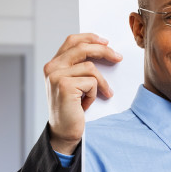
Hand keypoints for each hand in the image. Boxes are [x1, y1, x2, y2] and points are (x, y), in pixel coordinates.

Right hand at [44, 34, 122, 153]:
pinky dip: (94, 94)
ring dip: (100, 84)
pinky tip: (86, 105)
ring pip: (90, 68)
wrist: (64, 133)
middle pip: (82, 48)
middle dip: (104, 51)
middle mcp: (51, 67)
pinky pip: (91, 82)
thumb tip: (102, 51)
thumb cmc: (72, 111)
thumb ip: (79, 68)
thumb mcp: (75, 85)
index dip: (90, 38)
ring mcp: (56, 76)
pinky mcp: (64, 85)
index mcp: (53, 64)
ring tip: (100, 95)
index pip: (72, 41)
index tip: (106, 42)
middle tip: (118, 58)